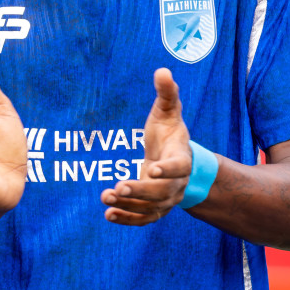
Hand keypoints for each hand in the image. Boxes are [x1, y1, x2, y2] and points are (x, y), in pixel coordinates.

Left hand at [103, 68, 191, 225]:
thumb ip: (167, 94)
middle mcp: (177, 182)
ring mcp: (167, 198)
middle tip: (119, 187)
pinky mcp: (155, 208)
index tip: (150, 168)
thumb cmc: (170, 134)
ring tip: (106, 198)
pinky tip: (109, 215)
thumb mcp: (168, 113)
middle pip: (162, 191)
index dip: (167, 169)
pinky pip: (144, 219)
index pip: (179, 167)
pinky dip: (128, 219)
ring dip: (129, 206)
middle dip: (141, 191)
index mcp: (182, 158)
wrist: (178, 160)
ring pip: (151, 208)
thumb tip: (162, 70)